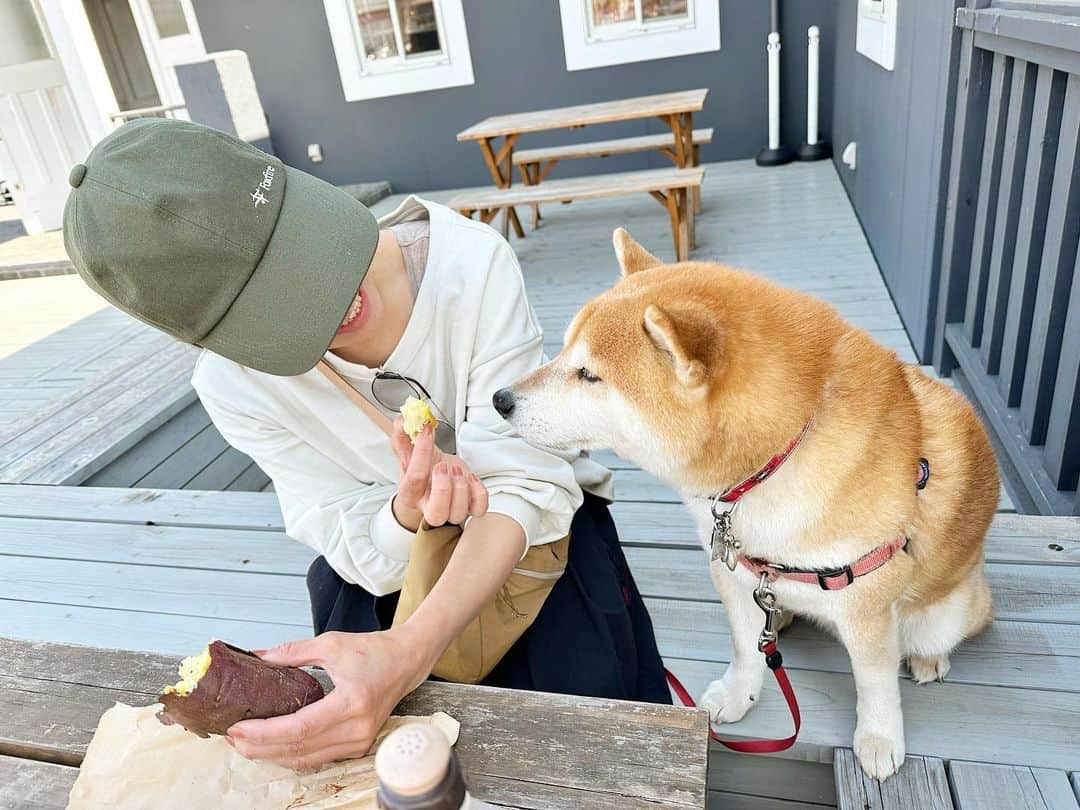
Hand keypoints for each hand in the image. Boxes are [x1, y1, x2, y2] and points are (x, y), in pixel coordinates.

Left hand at [226, 629, 433, 768]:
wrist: (406, 661)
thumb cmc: (374, 651)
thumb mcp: (331, 643)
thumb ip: (293, 652)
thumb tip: (258, 658)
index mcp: (351, 702)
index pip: (299, 728)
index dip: (264, 732)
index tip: (238, 727)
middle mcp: (357, 729)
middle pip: (298, 750)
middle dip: (259, 747)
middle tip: (232, 737)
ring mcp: (359, 742)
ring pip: (305, 759)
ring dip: (271, 754)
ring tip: (245, 743)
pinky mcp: (358, 746)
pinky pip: (317, 757)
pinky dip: (291, 754)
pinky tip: (272, 745)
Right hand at [390, 420, 487, 529]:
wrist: (435, 478)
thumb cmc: (423, 468)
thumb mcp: (409, 451)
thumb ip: (403, 435)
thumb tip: (403, 421)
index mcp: (411, 494)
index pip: (414, 479)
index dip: (421, 452)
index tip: (426, 431)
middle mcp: (430, 508)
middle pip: (437, 512)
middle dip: (443, 486)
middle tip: (443, 466)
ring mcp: (451, 511)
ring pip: (459, 511)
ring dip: (461, 484)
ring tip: (455, 469)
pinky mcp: (470, 508)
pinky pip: (479, 507)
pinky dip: (478, 491)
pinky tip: (469, 479)